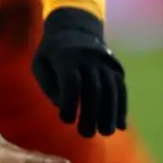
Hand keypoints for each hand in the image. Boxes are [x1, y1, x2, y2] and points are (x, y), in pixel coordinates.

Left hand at [31, 7, 125, 136]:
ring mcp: (106, 63)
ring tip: (105, 133)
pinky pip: (121, 89)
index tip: (66, 121)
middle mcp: (89, 59)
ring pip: (111, 90)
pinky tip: (120, 125)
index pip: (71, 82)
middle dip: (91, 114)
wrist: (74, 28)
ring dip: (110, 114)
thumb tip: (63, 107)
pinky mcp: (117, 68)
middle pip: (93, 89)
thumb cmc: (52, 53)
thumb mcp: (40, 64)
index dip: (70, 103)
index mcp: (66, 56)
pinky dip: (122, 107)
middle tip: (86, 134)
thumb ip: (49, 85)